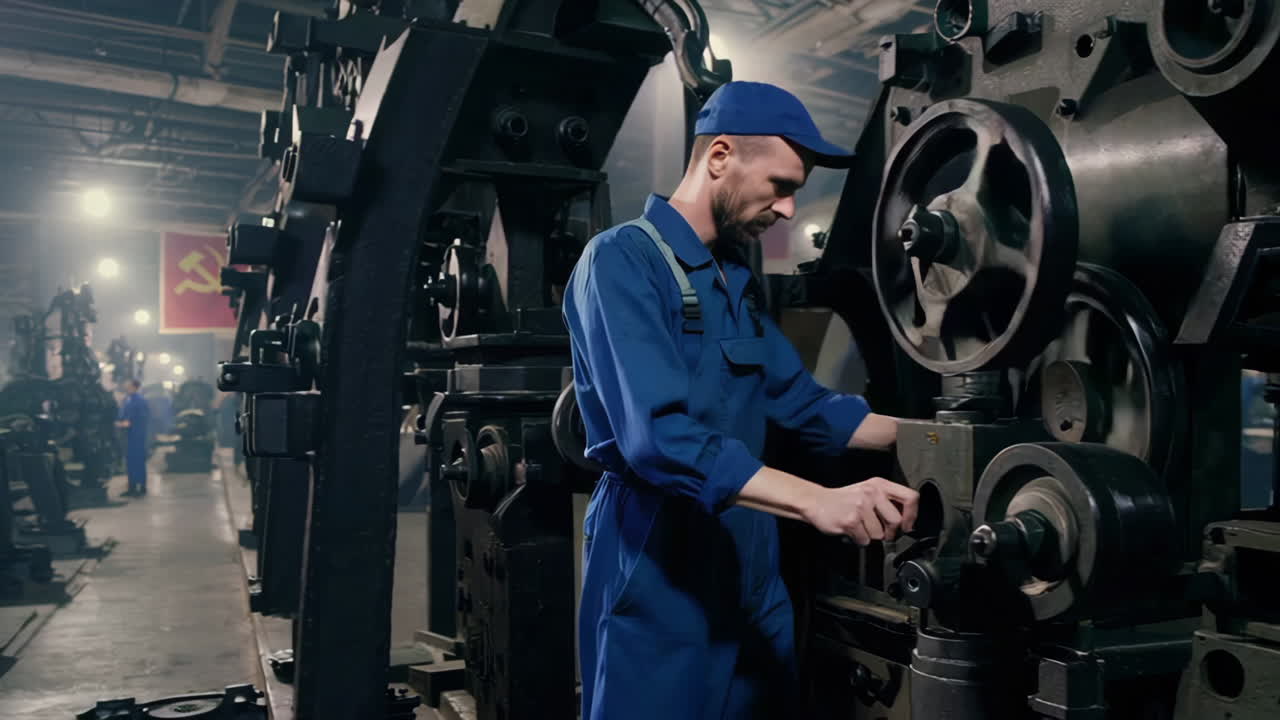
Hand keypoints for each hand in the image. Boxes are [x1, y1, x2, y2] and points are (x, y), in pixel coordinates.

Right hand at [803, 477, 918, 545]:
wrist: (816, 501)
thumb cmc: (845, 500)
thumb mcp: (868, 491)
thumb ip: (887, 502)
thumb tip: (907, 523)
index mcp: (879, 484)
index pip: (910, 497)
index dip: (912, 515)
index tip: (906, 526)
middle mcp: (872, 492)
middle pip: (896, 521)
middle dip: (889, 533)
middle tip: (879, 532)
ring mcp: (861, 506)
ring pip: (879, 534)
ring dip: (870, 536)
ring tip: (859, 527)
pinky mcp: (851, 520)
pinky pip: (865, 540)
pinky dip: (858, 540)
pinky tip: (850, 531)